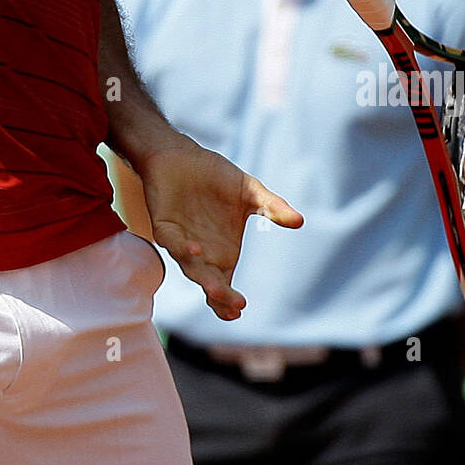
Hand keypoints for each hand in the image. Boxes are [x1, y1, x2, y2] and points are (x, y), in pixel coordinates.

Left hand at [136, 132, 301, 320]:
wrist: (183, 155)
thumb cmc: (215, 178)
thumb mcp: (249, 192)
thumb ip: (272, 207)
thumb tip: (299, 220)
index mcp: (221, 253)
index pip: (224, 285)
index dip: (228, 301)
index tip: (240, 308)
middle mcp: (201, 254)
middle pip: (209, 282)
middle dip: (220, 295)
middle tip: (235, 304)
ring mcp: (181, 242)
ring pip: (190, 266)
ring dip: (202, 277)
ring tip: (216, 288)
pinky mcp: (164, 226)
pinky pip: (172, 242)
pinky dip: (181, 248)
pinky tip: (195, 250)